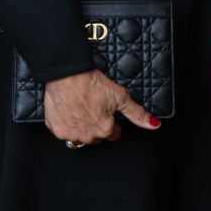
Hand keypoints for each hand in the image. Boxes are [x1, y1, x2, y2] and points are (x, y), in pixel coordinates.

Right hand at [44, 69, 160, 145]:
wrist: (66, 74)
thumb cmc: (92, 82)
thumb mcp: (120, 96)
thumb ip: (137, 113)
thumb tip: (154, 124)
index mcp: (104, 129)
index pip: (114, 134)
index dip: (113, 122)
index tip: (109, 112)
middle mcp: (87, 136)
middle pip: (97, 136)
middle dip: (98, 124)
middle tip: (95, 106)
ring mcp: (70, 134)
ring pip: (80, 136)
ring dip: (82, 126)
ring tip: (82, 107)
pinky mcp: (56, 129)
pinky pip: (64, 131)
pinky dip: (67, 122)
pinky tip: (69, 109)